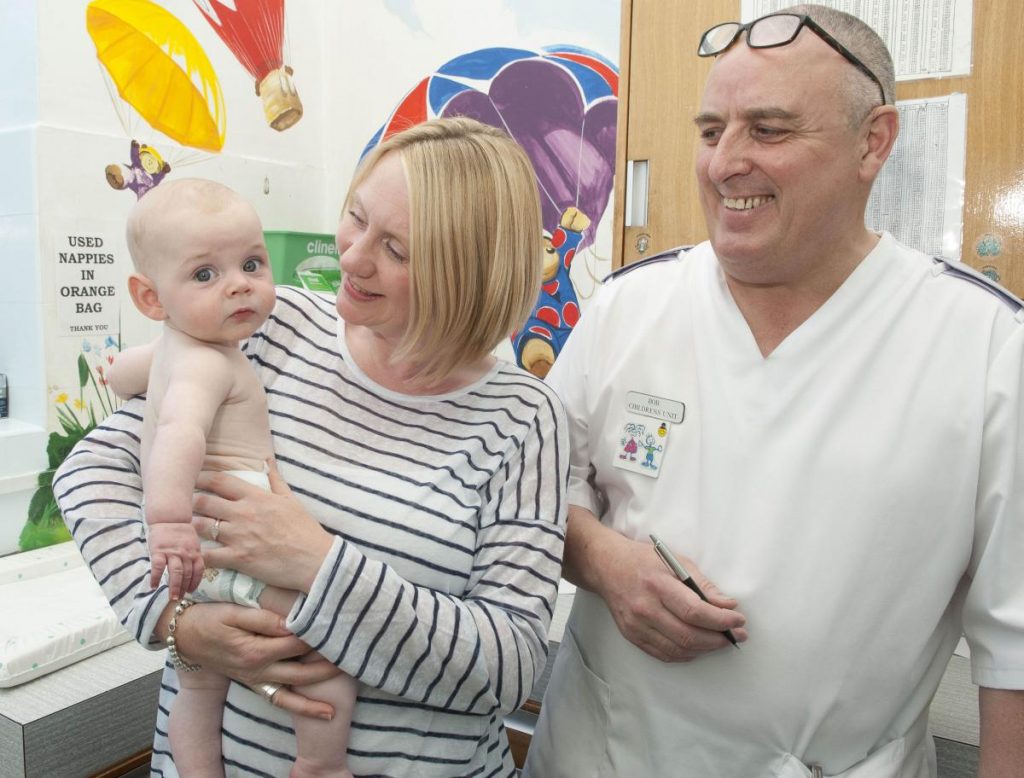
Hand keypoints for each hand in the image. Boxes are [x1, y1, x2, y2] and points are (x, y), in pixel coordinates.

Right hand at [147, 522, 203, 598]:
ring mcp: (172, 552)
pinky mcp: (159, 550)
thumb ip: (193, 556)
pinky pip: (157, 566)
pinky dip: (156, 577)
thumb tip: (193, 572)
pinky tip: (153, 586)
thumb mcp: (193, 542)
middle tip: (179, 599)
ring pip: (175, 572)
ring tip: (172, 597)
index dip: (195, 582)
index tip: (191, 591)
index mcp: (195, 551)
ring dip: (174, 586)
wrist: (169, 517)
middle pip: (187, 574)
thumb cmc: (181, 532)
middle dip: (184, 588)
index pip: (198, 570)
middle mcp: (185, 553)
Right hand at [169, 601, 341, 719]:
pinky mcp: (256, 683)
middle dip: (329, 663)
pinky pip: (282, 701)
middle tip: (355, 653)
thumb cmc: (208, 618)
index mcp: (254, 650)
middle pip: (302, 669)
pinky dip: (304, 707)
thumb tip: (291, 622)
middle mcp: (258, 670)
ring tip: (351, 680)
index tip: (340, 623)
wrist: (184, 636)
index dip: (318, 633)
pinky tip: (326, 712)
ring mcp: (257, 679)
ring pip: (296, 690)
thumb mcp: (232, 612)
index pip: (296, 642)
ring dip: (323, 687)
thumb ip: (263, 618)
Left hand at [192, 462, 333, 592]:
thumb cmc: (305, 529)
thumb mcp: (291, 499)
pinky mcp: (238, 559)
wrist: (316, 560)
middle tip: (182, 506)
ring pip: (200, 527)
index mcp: (256, 497)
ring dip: (190, 527)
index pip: (220, 481)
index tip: (191, 479)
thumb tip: (268, 460)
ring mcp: (239, 536)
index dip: (201, 478)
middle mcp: (243, 513)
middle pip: (203, 502)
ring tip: (184, 529)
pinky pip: (208, 556)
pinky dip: (197, 555)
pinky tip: (191, 554)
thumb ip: (276, 479)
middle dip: (189, 503)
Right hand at [589, 530, 746, 661]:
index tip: (738, 621)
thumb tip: (727, 605)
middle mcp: (644, 608)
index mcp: (657, 584)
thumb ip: (702, 585)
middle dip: (718, 639)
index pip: (694, 611)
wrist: (606, 566)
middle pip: (688, 635)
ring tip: (720, 640)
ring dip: (705, 649)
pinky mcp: (632, 635)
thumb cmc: (643, 560)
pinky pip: (664, 654)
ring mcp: (636, 625)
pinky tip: (698, 646)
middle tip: (736, 635)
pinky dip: (685, 654)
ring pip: (678, 649)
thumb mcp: (675, 561)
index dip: (720, 620)